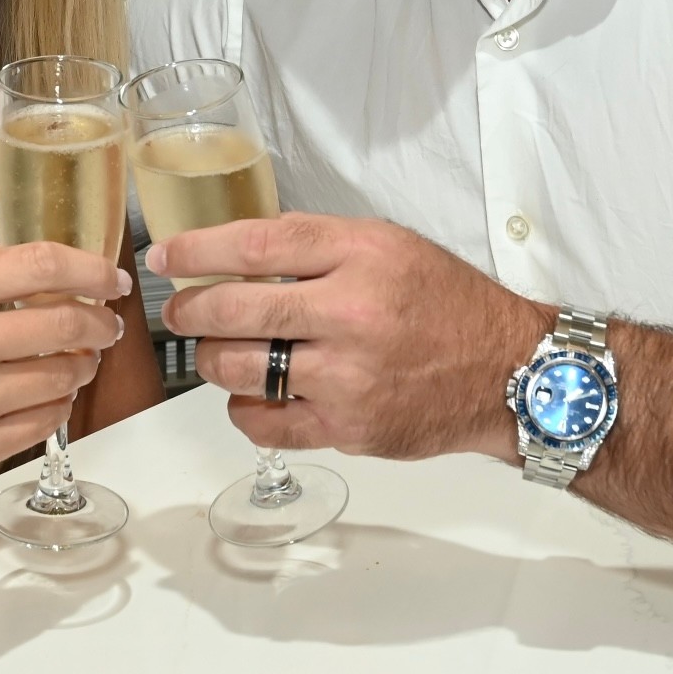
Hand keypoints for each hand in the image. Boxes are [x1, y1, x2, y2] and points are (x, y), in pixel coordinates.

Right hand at [0, 242, 130, 495]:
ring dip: (82, 364)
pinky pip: (45, 421)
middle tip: (107, 322)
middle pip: (64, 325)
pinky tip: (49, 393)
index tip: (111, 278)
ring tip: (78, 358)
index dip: (91, 270)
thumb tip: (46, 267)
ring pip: (62, 376)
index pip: (40, 267)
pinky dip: (59, 403)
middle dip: (99, 323)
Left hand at [149, 214, 552, 461]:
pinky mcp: (347, 428)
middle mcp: (352, 313)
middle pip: (235, 309)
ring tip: (219, 351)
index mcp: (361, 254)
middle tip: (180, 311)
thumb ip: (317, 246)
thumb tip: (238, 251)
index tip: (166, 255)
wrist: (506, 371)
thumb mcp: (388, 245)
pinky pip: (264, 424)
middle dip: (191, 310)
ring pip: (239, 368)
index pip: (256, 246)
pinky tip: (253, 396)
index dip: (198, 250)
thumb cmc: (445, 303)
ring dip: (214, 359)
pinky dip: (244, 410)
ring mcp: (348, 376)